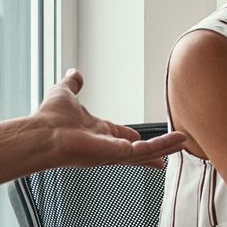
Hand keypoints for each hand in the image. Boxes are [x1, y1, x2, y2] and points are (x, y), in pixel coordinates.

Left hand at [31, 71, 187, 168]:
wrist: (42, 133)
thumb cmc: (48, 119)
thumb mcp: (64, 93)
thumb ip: (72, 84)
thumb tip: (73, 73)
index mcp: (97, 133)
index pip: (121, 138)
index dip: (133, 138)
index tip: (143, 139)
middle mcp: (106, 145)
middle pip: (138, 150)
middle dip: (156, 150)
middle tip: (173, 148)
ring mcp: (113, 152)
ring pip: (146, 151)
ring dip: (165, 147)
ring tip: (184, 142)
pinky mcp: (117, 154)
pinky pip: (145, 150)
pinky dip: (162, 146)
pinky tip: (177, 142)